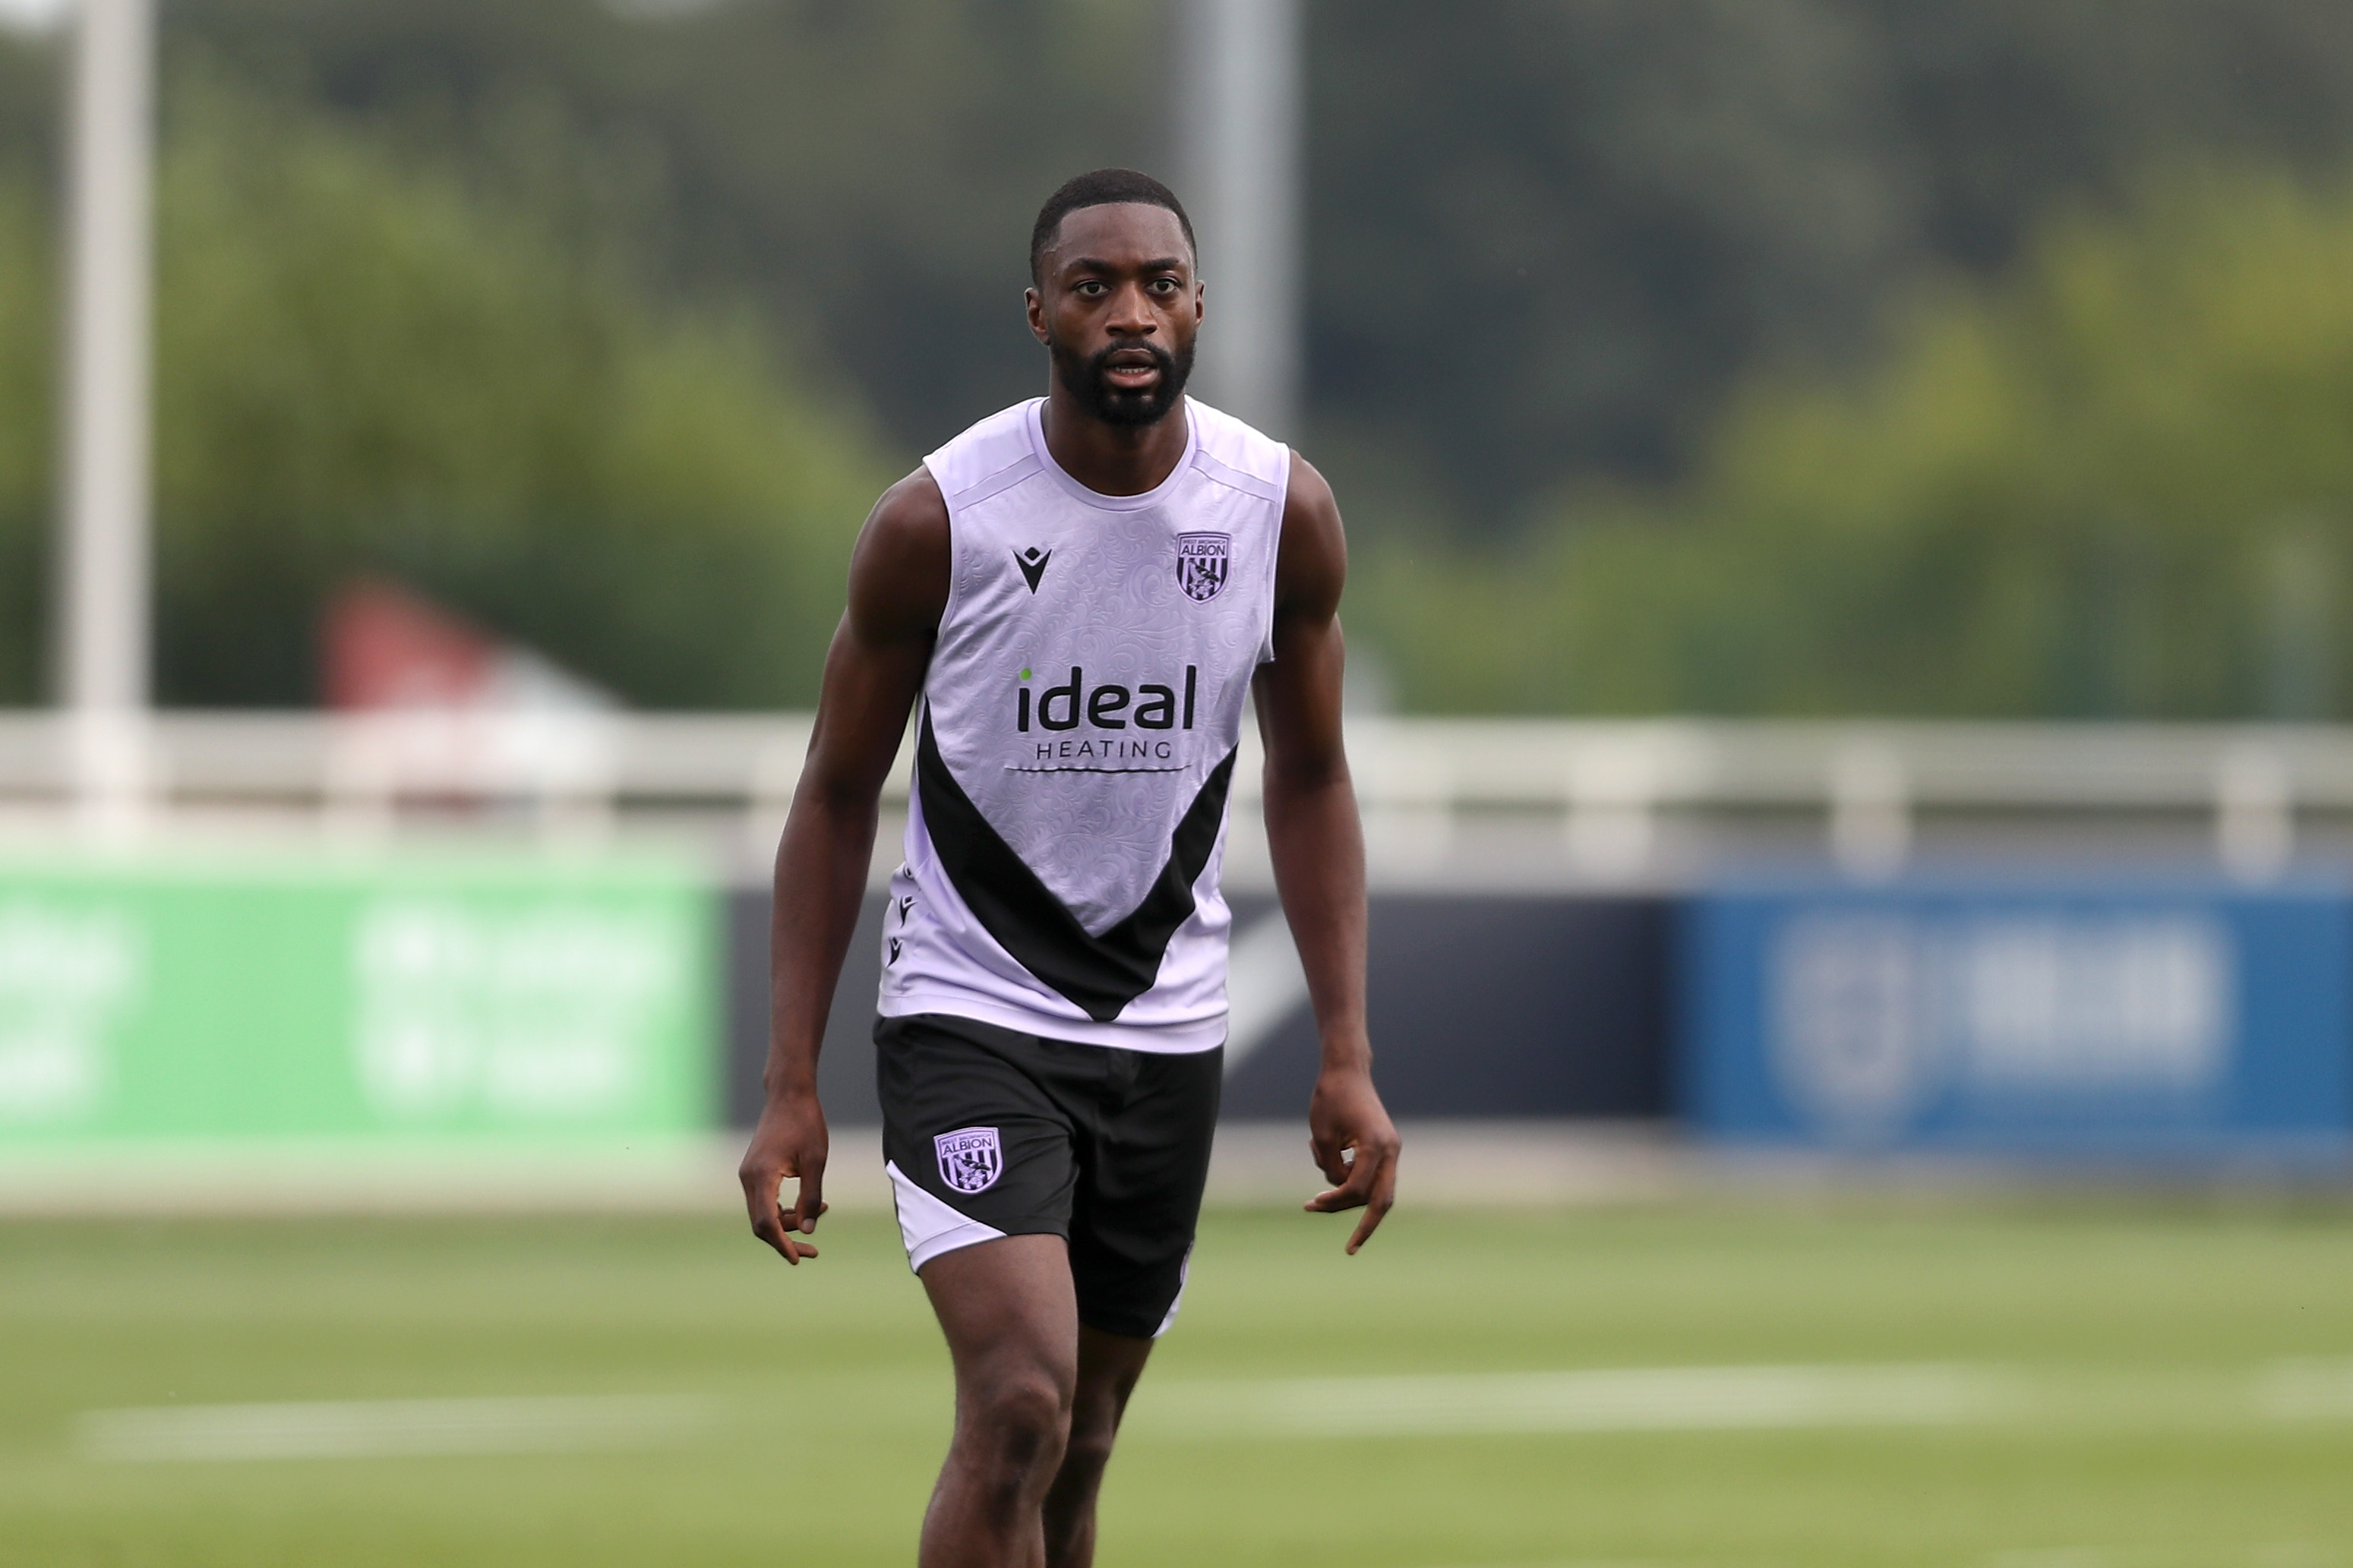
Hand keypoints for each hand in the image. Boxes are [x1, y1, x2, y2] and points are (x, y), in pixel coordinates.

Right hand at [739, 1092, 829, 1263]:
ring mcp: (749, 1175)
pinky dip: (783, 1209)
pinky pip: (765, 1201)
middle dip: (786, 1239)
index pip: (766, 1223)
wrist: (789, 1095)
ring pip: (763, 1213)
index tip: (797, 1259)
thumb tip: (809, 1230)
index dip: (781, 1244)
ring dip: (788, 1222)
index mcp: (761, 1176)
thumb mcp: (816, 1161)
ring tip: (822, 1212)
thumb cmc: (806, 1123)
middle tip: (813, 1251)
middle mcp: (748, 1178)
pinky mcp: (754, 1171)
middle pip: (762, 1223)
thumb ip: (811, 1197)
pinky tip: (809, 1205)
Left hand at [1303, 1063, 1399, 1253]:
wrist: (1346, 1070)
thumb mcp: (1322, 1137)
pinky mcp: (1383, 1147)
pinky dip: (1348, 1176)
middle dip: (1366, 1227)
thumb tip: (1338, 1192)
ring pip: (1373, 1189)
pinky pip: (1369, 1174)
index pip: (1358, 1190)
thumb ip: (1331, 1169)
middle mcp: (1390, 1150)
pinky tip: (1322, 1154)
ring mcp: (1390, 1149)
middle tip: (1350, 1249)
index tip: (1313, 1204)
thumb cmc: (1331, 1098)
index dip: (1335, 1202)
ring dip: (1345, 1193)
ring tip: (1314, 1179)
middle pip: (1382, 1201)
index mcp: (1377, 1146)